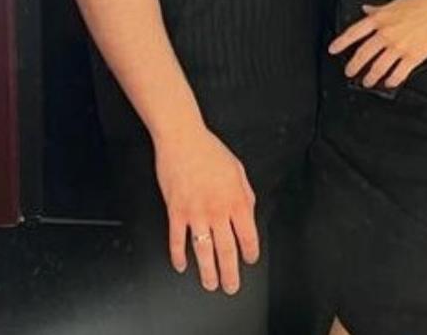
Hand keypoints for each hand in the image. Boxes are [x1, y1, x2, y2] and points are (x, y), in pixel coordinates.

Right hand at [154, 125, 258, 293]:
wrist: (182, 139)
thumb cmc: (209, 151)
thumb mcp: (238, 170)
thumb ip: (245, 194)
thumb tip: (248, 213)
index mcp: (236, 199)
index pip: (247, 235)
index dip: (250, 253)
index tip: (249, 260)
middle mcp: (217, 209)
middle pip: (226, 250)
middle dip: (230, 273)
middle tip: (231, 286)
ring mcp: (195, 212)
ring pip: (203, 251)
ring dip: (207, 272)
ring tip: (210, 284)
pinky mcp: (175, 211)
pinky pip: (177, 241)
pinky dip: (178, 256)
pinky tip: (181, 265)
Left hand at [328, 0, 426, 89]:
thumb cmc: (423, 2)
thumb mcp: (396, 2)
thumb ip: (378, 10)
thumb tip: (365, 10)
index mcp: (381, 18)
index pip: (355, 32)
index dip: (341, 42)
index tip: (332, 50)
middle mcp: (387, 33)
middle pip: (364, 54)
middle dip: (354, 65)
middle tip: (349, 72)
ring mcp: (400, 47)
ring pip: (379, 67)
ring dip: (371, 77)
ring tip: (367, 82)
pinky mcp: (413, 57)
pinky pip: (398, 73)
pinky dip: (391, 80)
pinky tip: (389, 82)